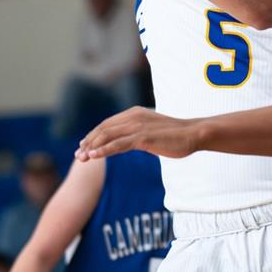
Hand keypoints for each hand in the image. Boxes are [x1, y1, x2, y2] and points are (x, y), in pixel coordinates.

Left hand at [76, 106, 200, 162]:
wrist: (194, 134)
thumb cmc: (176, 135)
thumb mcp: (153, 131)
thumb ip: (139, 133)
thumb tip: (131, 141)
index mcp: (135, 113)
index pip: (108, 124)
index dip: (94, 135)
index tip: (84, 146)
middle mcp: (134, 117)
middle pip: (104, 129)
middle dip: (88, 142)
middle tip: (78, 155)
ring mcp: (138, 127)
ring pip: (107, 136)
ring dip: (92, 147)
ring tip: (81, 158)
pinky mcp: (143, 138)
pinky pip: (118, 144)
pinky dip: (103, 150)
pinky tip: (94, 157)